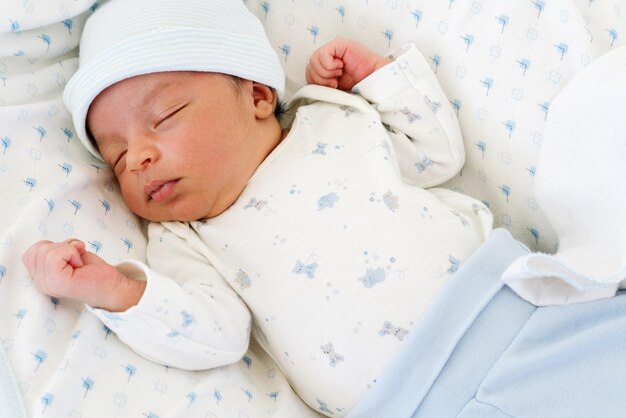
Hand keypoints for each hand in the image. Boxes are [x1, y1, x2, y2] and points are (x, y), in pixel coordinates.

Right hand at [22, 239, 145, 311]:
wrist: (111, 288)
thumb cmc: (94, 272)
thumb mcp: (70, 255)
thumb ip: (57, 250)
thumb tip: (66, 243)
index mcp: (42, 278)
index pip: (31, 253)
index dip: (53, 248)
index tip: (69, 257)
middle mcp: (42, 283)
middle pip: (39, 249)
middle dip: (62, 247)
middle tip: (76, 260)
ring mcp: (48, 284)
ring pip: (46, 251)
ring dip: (68, 250)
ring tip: (78, 263)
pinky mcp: (58, 282)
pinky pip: (55, 255)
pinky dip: (71, 252)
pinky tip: (80, 264)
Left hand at [306, 38, 391, 90]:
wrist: (373, 81)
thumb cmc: (357, 86)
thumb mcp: (334, 88)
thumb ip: (321, 85)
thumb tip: (309, 88)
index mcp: (325, 68)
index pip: (309, 73)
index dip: (315, 83)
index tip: (331, 87)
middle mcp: (327, 57)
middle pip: (309, 67)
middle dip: (320, 79)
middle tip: (335, 83)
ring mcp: (333, 49)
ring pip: (313, 60)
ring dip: (326, 72)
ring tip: (339, 74)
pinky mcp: (338, 44)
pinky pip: (322, 54)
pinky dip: (329, 65)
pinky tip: (341, 66)